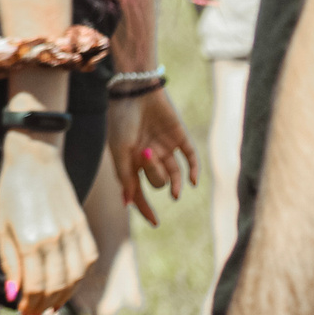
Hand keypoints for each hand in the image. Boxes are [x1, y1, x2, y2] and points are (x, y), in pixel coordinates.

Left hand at [0, 132, 96, 314]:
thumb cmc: (10, 191)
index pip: (35, 285)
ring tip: (51, 305)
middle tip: (35, 314)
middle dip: (44, 304)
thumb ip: (9, 262)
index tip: (24, 311)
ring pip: (74, 276)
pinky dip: (80, 276)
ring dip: (64, 295)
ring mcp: (72, 232)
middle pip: (56, 285)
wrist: (34, 158)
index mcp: (29, 240)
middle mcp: (54, 239)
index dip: (30, 303)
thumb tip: (13, 294)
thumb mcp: (0, 226)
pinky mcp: (82, 225)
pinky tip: (69, 283)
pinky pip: (88, 259)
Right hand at [106, 89, 199, 223]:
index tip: (155, 223)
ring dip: (174, 182)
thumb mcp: (120, 151)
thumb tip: (128, 203)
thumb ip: (126, 176)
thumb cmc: (122, 121)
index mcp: (131, 161)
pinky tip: (192, 183)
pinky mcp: (180, 138)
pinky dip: (193, 171)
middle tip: (146, 157)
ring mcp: (165, 148)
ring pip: (174, 174)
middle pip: (157, 181)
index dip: (145, 206)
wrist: (135, 91)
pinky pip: (191, 158)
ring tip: (176, 191)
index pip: (138, 190)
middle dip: (154, 176)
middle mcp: (148, 157)